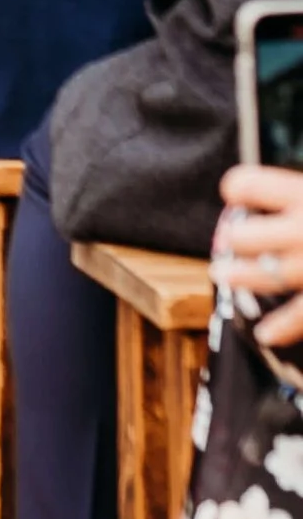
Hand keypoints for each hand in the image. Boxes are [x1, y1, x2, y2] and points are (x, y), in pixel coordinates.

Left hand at [220, 165, 302, 344]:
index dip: (238, 188)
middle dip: (234, 238)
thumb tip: (274, 199)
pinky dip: (280, 327)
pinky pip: (300, 316)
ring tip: (223, 276)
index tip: (237, 193)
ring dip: (237, 277)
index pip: (246, 184)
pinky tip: (264, 334)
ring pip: (260, 275)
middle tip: (230, 240)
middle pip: (244, 235)